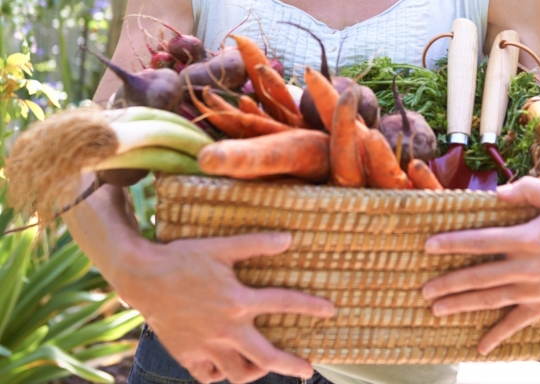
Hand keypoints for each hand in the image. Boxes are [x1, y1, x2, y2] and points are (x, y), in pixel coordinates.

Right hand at [112, 232, 334, 383]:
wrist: (141, 276)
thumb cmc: (182, 258)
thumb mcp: (221, 247)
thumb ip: (255, 244)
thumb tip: (288, 238)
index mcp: (238, 301)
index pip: (284, 304)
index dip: (310, 307)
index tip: (330, 311)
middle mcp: (226, 329)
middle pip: (266, 357)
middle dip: (291, 365)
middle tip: (308, 369)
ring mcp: (206, 346)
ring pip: (237, 373)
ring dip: (255, 371)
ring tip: (264, 365)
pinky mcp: (187, 354)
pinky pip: (208, 376)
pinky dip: (220, 374)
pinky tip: (225, 365)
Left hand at [422, 176, 539, 355]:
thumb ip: (528, 189)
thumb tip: (498, 192)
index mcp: (528, 238)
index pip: (482, 241)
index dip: (454, 244)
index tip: (428, 246)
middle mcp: (528, 267)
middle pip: (480, 276)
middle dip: (449, 283)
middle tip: (424, 289)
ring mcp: (535, 290)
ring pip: (492, 300)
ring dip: (462, 305)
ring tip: (436, 309)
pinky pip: (518, 323)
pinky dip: (499, 335)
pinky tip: (480, 346)